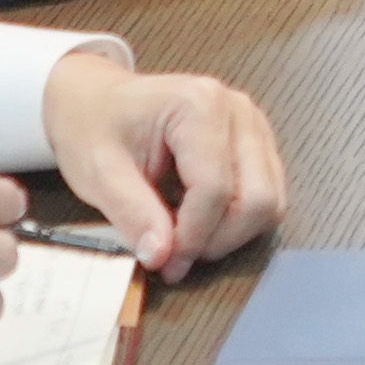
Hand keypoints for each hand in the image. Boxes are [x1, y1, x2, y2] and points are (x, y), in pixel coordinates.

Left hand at [40, 51, 287, 279]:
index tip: (163, 263)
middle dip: (218, 239)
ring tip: (187, 236)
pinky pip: (268, 194)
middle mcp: (238, 109)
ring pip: (270, 201)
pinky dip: (238, 220)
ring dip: (231, 233)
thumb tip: (162, 257)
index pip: (215, 190)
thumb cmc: (93, 129)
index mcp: (199, 105)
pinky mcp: (257, 141)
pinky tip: (200, 218)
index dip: (191, 237)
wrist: (95, 100)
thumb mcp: (99, 174)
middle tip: (177, 254)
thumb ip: (133, 215)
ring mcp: (253, 123)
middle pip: (257, 198)